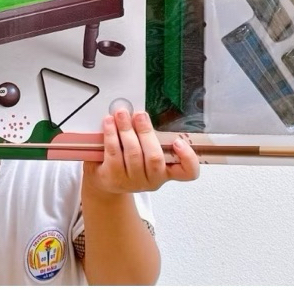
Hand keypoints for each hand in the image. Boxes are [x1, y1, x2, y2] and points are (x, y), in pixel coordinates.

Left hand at [83, 109, 199, 194]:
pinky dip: (111, 135)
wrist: (106, 179)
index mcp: (166, 171)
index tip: (179, 141)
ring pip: (133, 153)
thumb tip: (145, 112)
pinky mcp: (113, 178)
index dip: (188, 158)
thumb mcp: (145, 150)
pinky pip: (114, 153)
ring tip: (121, 114)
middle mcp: (152, 179)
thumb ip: (150, 136)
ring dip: (126, 129)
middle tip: (139, 114)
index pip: (188, 172)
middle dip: (146, 132)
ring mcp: (133, 181)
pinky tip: (109, 123)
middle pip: (154, 157)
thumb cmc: (129, 160)